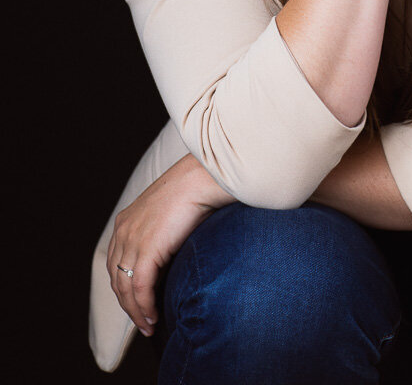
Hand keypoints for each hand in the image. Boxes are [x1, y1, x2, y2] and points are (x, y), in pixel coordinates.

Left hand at [107, 154, 234, 336]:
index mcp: (125, 222)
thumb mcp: (168, 212)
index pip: (116, 263)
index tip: (136, 302)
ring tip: (148, 326)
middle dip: (128, 304)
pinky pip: (140, 288)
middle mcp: (123, 232)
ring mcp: (132, 241)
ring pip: (125, 288)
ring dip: (136, 312)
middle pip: (117, 279)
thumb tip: (170, 252)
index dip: (124, 286)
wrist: (200, 180)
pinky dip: (144, 307)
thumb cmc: (193, 191)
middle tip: (142, 321)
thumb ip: (161, 232)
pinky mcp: (146, 251)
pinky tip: (153, 317)